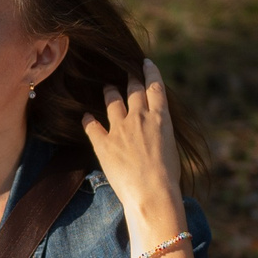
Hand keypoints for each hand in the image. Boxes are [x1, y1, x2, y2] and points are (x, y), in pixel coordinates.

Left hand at [79, 59, 184, 236]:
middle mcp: (140, 117)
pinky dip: (88, 120)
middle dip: (129, 78)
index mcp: (161, 118)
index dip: (150, 72)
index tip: (145, 62)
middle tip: (125, 72)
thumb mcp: (171, 148)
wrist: (153, 194)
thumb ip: (161, 133)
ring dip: (109, 92)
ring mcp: (120, 129)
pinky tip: (85, 117)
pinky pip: (91, 125)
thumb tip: (156, 130)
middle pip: (133, 89)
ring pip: (112, 100)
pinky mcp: (103, 143)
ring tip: (107, 88)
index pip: (155, 87)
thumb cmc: (168, 178)